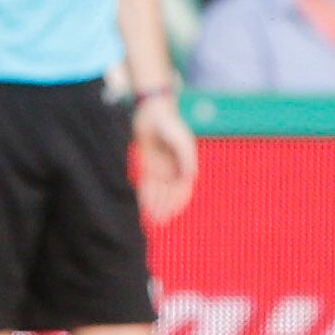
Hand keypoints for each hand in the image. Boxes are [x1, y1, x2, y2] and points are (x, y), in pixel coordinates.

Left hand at [132, 92, 196, 222]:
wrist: (152, 112)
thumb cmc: (169, 124)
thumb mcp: (180, 140)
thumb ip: (186, 158)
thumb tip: (191, 176)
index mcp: (185, 164)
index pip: (183, 189)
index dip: (178, 203)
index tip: (172, 215)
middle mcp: (173, 168)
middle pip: (169, 194)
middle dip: (164, 209)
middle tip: (158, 222)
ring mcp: (160, 168)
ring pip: (158, 192)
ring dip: (155, 206)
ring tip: (151, 220)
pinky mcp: (147, 165)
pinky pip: (147, 185)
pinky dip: (146, 197)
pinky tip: (143, 207)